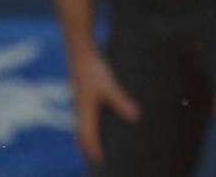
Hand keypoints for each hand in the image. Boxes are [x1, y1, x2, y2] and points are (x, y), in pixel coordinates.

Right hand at [69, 48, 140, 162]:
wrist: (81, 54)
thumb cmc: (94, 70)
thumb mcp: (110, 86)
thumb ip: (122, 101)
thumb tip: (135, 117)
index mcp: (85, 112)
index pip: (87, 138)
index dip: (93, 151)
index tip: (101, 162)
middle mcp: (80, 111)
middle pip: (82, 136)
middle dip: (88, 148)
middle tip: (98, 159)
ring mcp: (80, 104)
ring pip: (82, 127)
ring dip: (88, 138)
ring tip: (97, 146)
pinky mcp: (83, 97)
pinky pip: (84, 118)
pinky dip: (90, 126)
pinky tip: (99, 123)